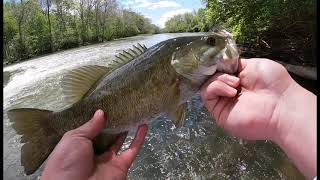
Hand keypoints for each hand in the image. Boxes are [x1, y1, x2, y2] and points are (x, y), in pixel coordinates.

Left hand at [41, 109, 147, 179]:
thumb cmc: (67, 161)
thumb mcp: (73, 139)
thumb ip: (89, 126)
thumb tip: (101, 112)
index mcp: (80, 146)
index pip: (92, 130)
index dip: (99, 119)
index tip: (106, 104)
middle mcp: (95, 152)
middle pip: (107, 135)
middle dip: (113, 122)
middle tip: (121, 106)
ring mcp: (109, 159)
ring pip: (121, 141)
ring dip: (127, 128)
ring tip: (133, 112)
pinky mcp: (121, 165)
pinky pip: (132, 150)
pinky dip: (139, 138)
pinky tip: (144, 125)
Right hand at [200, 58, 315, 178]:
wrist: (282, 106)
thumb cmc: (274, 84)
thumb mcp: (254, 64)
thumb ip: (235, 64)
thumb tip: (221, 63)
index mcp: (238, 79)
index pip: (219, 69)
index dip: (218, 63)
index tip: (221, 59)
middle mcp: (229, 90)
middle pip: (211, 76)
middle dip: (218, 70)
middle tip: (232, 72)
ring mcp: (223, 102)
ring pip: (207, 84)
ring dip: (220, 79)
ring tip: (236, 83)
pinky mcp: (219, 113)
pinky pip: (207, 95)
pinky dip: (217, 87)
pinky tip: (232, 90)